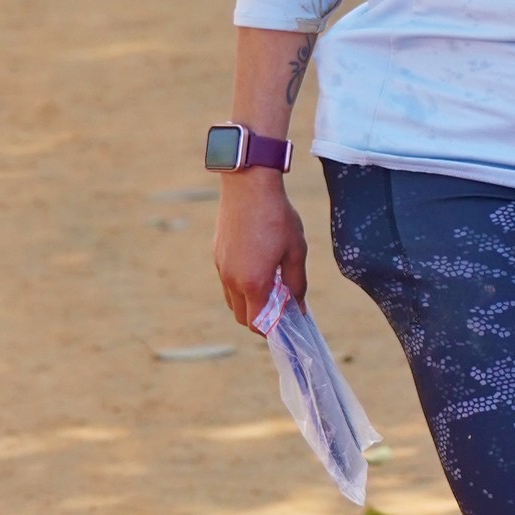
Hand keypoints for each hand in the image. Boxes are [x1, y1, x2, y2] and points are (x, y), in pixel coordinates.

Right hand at [214, 170, 307, 326]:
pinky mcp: (216, 254)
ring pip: (232, 300)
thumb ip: (297, 284)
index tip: (286, 320)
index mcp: (253, 283)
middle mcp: (231, 280)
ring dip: (248, 301)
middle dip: (260, 319)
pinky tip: (257, 265)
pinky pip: (226, 281)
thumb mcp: (296, 251)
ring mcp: (220, 267)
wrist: (248, 185)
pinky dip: (240, 284)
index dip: (272, 329)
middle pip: (241, 317)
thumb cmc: (277, 217)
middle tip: (280, 305)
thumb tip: (298, 307)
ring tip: (270, 284)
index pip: (257, 324)